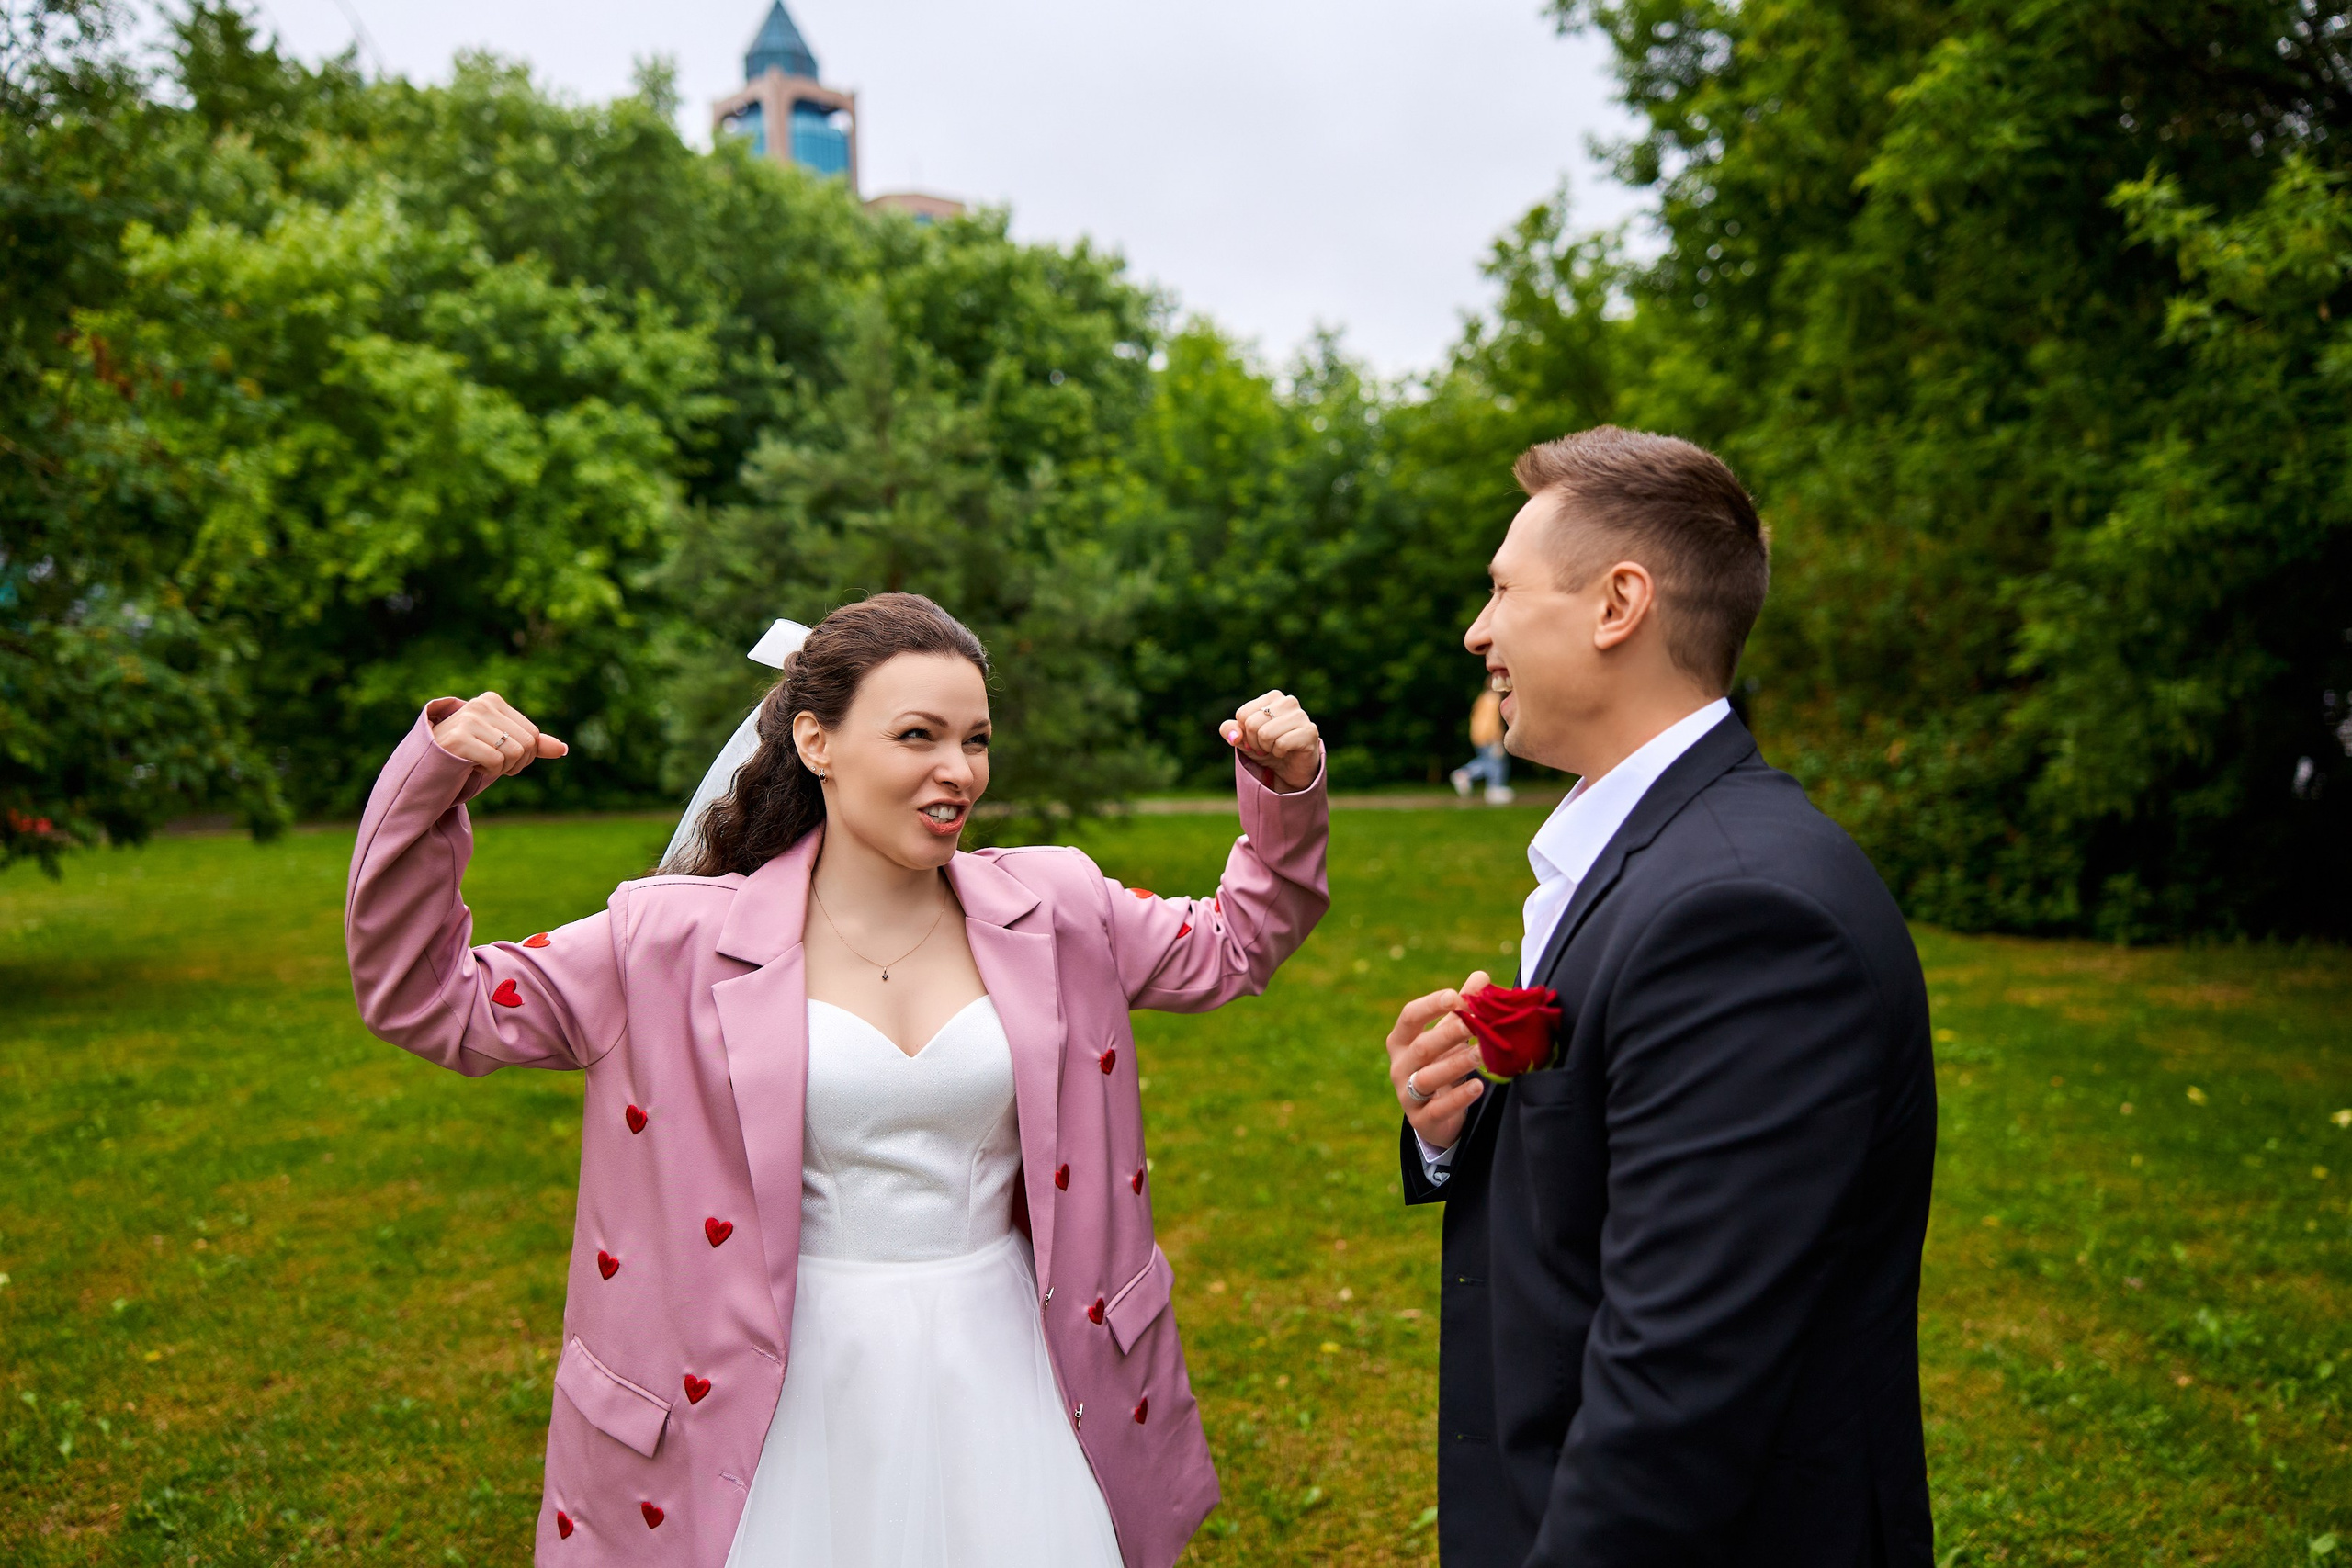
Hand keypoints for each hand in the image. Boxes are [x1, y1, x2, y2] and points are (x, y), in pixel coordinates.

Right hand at [430, 692, 567, 783]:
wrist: (428, 762)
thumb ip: (533, 745)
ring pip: (514, 753)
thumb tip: (563, 749)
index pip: (533, 734)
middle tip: (493, 764)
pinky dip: (487, 772)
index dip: (525, 755)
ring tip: (479, 762)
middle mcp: (481, 704)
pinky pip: (496, 762)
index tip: (503, 757)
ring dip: (501, 769)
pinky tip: (469, 765)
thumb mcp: (503, 745)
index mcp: (493, 700)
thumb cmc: (468, 753)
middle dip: (516, 764)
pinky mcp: (460, 738)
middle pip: (527, 744)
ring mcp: (470, 719)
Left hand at [1220, 689, 1322, 791]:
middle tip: (1266, 747)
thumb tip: (1235, 736)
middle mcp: (1288, 701)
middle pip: (1252, 724)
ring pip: (1266, 734)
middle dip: (1255, 742)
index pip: (1242, 714)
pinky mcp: (1310, 732)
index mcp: (1272, 697)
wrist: (1291, 769)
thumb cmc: (1267, 748)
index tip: (1256, 739)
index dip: (1244, 733)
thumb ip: (1229, 730)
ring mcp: (1301, 715)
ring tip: (1277, 748)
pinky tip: (1287, 752)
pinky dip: (1279, 753)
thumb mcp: (1242, 739)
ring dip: (1267, 748)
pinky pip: (1281, 743)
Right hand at [1387, 970, 1492, 1151]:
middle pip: (1421, 1047)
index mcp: (1401, 1040)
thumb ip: (1462, 1009)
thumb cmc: (1441, 1063)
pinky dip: (1458, 1097)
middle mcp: (1399, 1066)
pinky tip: (1479, 1086)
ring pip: (1427, 1078)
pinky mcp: (1421, 1120)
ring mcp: (1407, 1095)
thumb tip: (1482, 976)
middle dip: (1449, 1033)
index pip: (1409, 1017)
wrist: (1435, 1116)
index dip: (1431, 1005)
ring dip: (1456, 1064)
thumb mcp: (1449, 1036)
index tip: (1456, 996)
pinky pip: (1437, 1108)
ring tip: (1482, 1054)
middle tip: (1476, 1023)